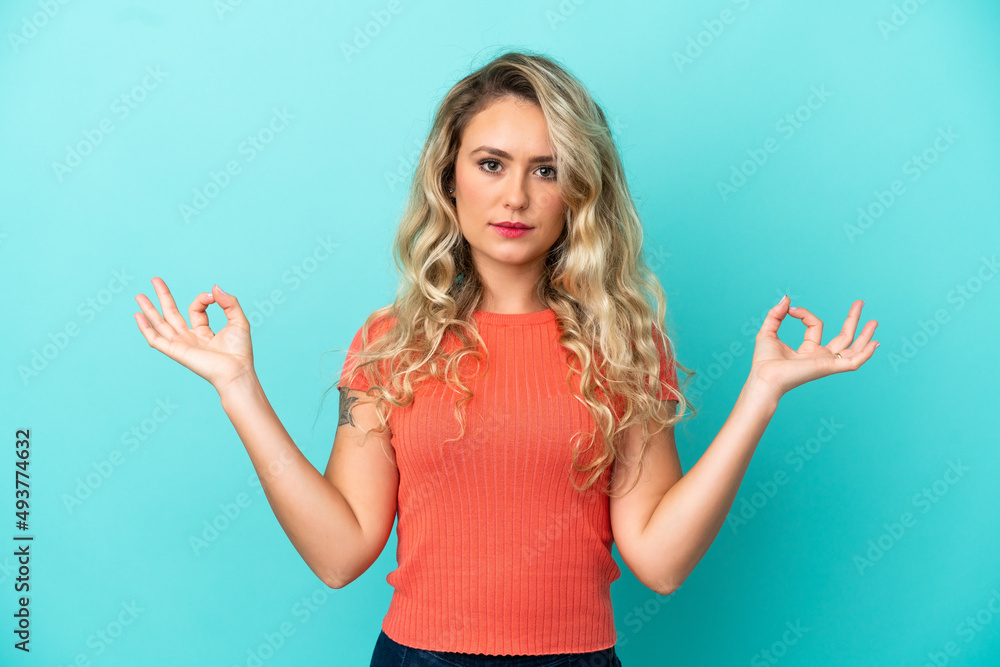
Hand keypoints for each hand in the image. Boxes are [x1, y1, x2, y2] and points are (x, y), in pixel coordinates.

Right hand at [133, 277, 254, 390]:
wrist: (236, 370)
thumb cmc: (240, 350)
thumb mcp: (238, 320)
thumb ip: (228, 302)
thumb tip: (214, 287)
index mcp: (204, 332)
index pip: (196, 309)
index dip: (202, 298)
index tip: (213, 297)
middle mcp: (190, 338)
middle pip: (172, 314)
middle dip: (163, 297)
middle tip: (155, 280)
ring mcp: (181, 345)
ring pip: (161, 324)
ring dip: (149, 309)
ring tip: (139, 296)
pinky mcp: (175, 351)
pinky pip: (156, 339)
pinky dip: (145, 328)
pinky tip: (137, 316)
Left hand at [749, 296, 878, 398]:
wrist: (764, 377)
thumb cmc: (764, 361)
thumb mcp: (768, 331)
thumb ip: (777, 314)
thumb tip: (787, 298)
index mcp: (808, 350)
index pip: (815, 325)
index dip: (804, 313)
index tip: (790, 310)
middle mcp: (820, 357)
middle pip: (843, 337)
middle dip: (853, 320)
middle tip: (860, 302)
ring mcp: (827, 363)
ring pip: (852, 349)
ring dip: (864, 335)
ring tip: (875, 321)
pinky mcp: (829, 368)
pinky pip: (853, 362)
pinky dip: (865, 354)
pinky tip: (875, 343)